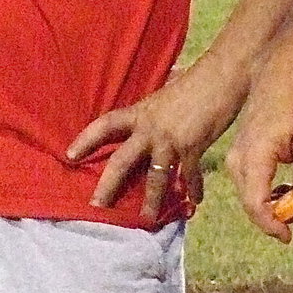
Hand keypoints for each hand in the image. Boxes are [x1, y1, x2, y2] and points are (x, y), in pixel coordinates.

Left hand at [66, 59, 243, 221]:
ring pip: (155, 177)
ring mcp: (172, 139)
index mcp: (142, 111)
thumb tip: (160, 100)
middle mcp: (151, 127)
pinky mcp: (194, 147)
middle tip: (95, 207)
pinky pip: (189, 175)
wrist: (223, 73)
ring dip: (152, 200)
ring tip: (147, 219)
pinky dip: (192, 189)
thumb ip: (160, 105)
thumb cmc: (197, 79)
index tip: (69, 155)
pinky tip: (194, 202)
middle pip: (122, 160)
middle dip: (108, 185)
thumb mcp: (169, 91)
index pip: (107, 124)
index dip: (87, 138)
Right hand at [225, 42, 292, 243]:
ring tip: (292, 198)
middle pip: (249, 201)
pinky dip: (261, 187)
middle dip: (270, 215)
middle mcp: (240, 153)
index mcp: (256, 152)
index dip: (271, 224)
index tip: (288, 236)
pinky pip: (246, 176)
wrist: (277, 60)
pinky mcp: (240, 144)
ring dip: (266, 201)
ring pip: (246, 189)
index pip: (255, 202)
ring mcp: (237, 148)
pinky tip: (281, 182)